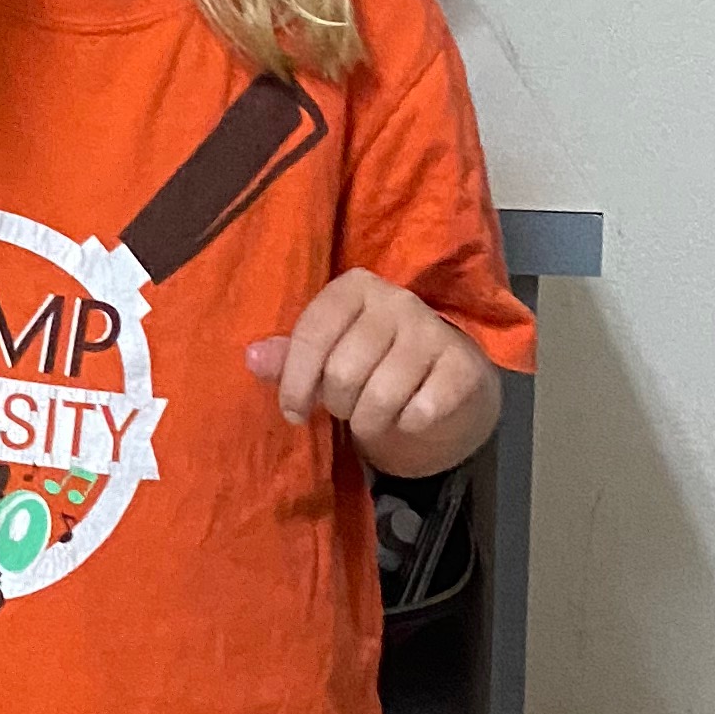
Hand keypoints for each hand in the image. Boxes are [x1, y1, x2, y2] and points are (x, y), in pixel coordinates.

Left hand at [248, 272, 499, 477]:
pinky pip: (421, 411)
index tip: (293, 412)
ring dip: (369, 422)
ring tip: (372, 417)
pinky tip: (409, 416)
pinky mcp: (463, 366)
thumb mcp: (328, 354)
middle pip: (344, 372)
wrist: (444, 381)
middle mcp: (396, 300)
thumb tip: (251, 358)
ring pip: (381, 396)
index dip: (295, 382)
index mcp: (354, 287)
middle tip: (346, 408)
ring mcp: (433, 331)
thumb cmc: (373, 362)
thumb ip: (289, 356)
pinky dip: (407, 426)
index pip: (312, 334)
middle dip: (338, 405)